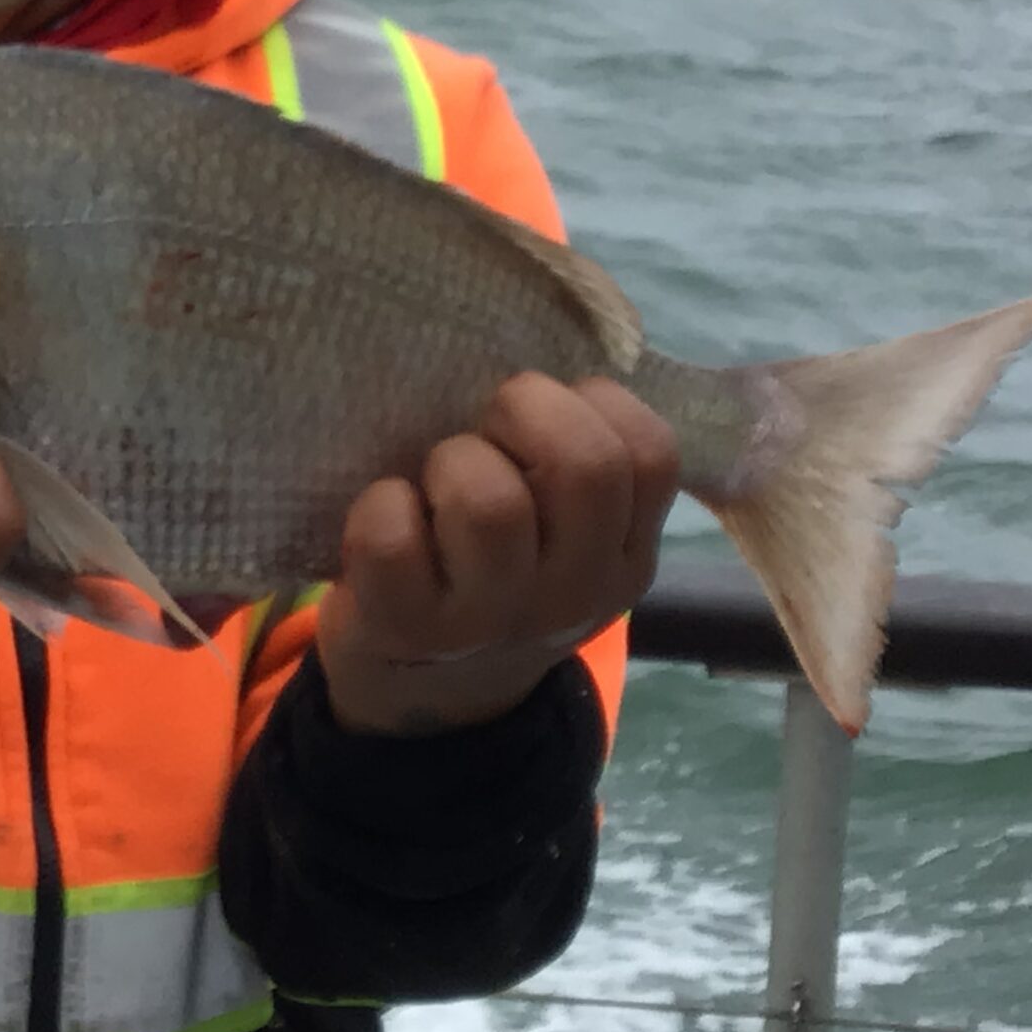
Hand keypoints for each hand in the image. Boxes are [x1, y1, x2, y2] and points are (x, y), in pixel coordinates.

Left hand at [316, 374, 677, 737]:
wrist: (426, 694)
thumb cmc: (492, 573)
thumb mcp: (564, 537)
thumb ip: (576, 465)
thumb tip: (552, 337)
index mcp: (626, 557)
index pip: (651, 451)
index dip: (592, 404)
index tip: (546, 420)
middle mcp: (575, 593)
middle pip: (584, 464)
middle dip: (525, 411)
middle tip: (489, 429)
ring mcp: (493, 618)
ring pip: (488, 500)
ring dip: (451, 463)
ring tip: (434, 484)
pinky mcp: (407, 627)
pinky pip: (392, 533)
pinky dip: (380, 505)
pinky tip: (387, 517)